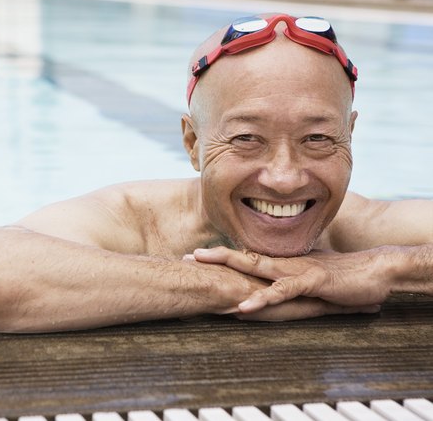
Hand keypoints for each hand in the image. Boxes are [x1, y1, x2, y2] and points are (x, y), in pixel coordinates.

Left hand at [191, 247, 390, 313]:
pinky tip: (244, 307)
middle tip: (186, 256)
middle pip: (243, 257)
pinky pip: (281, 291)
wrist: (376, 271)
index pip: (246, 257)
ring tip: (205, 272)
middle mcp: (284, 264)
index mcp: (282, 264)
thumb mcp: (308, 280)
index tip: (195, 257)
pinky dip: (261, 299)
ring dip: (229, 267)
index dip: (222, 257)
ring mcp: (296, 271)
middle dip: (215, 257)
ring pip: (256, 268)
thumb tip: (264, 291)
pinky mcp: (311, 281)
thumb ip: (286, 283)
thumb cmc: (342, 277)